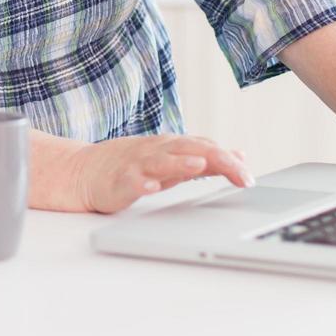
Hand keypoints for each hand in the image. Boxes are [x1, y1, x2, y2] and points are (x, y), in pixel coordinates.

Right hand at [70, 134, 252, 213]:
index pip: (207, 148)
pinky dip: (141, 182)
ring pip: (162, 161)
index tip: (250, 177)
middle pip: (190, 150)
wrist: (85, 171)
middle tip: (242, 174)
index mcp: (173, 147)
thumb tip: (240, 156)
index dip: (230, 161)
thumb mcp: (173, 160)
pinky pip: (131, 181)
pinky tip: (150, 188)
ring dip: (180, 162)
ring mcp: (138, 164)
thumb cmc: (132, 166)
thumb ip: (206, 158)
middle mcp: (158, 151)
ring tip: (199, 166)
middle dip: (218, 160)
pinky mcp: (119, 180)